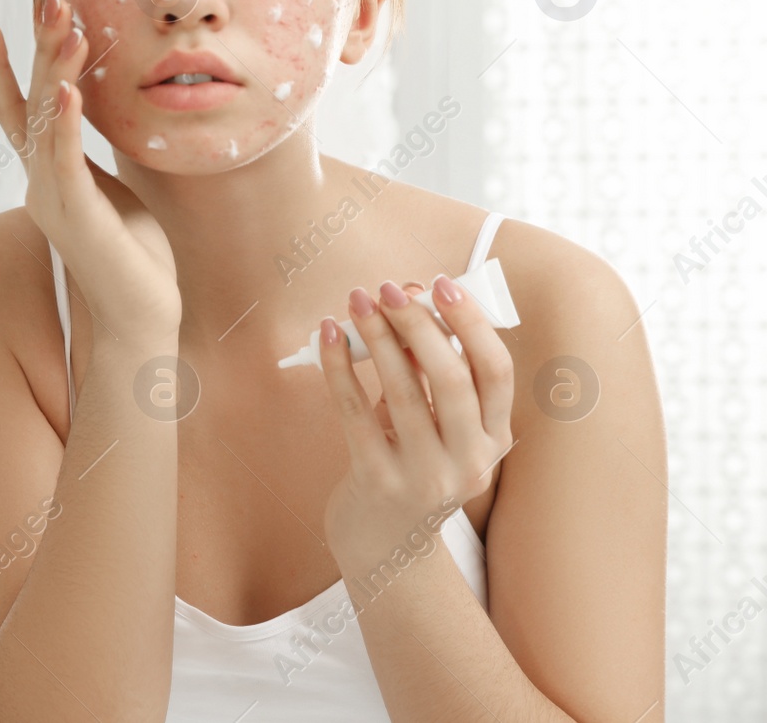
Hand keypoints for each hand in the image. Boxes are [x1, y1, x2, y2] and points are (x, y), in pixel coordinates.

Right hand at [0, 0, 179, 342]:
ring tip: (60, 13)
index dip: (13, 47)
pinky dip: (62, 122)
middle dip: (34, 34)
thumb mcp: (114, 186)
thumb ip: (95, 152)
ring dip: (51, 63)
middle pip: (29, 91)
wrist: (139, 320)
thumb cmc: (132, 254)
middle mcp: (38, 176)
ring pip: (43, 116)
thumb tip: (95, 109)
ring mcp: (51, 196)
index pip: (23, 95)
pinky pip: (63, 160)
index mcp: (48, 168)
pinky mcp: (75, 217)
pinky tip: (66, 88)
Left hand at [317, 276, 514, 572]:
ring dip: (376, 337)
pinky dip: (339, 367)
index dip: (472, 324)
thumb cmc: (409, 461)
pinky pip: (355, 412)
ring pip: (403, 391)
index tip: (443, 283)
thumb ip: (430, 371)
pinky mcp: (378, 481)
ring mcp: (426, 477)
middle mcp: (470, 462)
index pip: (497, 373)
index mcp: (494, 440)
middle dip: (418, 324)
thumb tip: (411, 298)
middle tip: (388, 287)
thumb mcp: (434, 423)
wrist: (383, 542)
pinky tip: (327, 334)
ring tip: (356, 300)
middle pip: (451, 378)